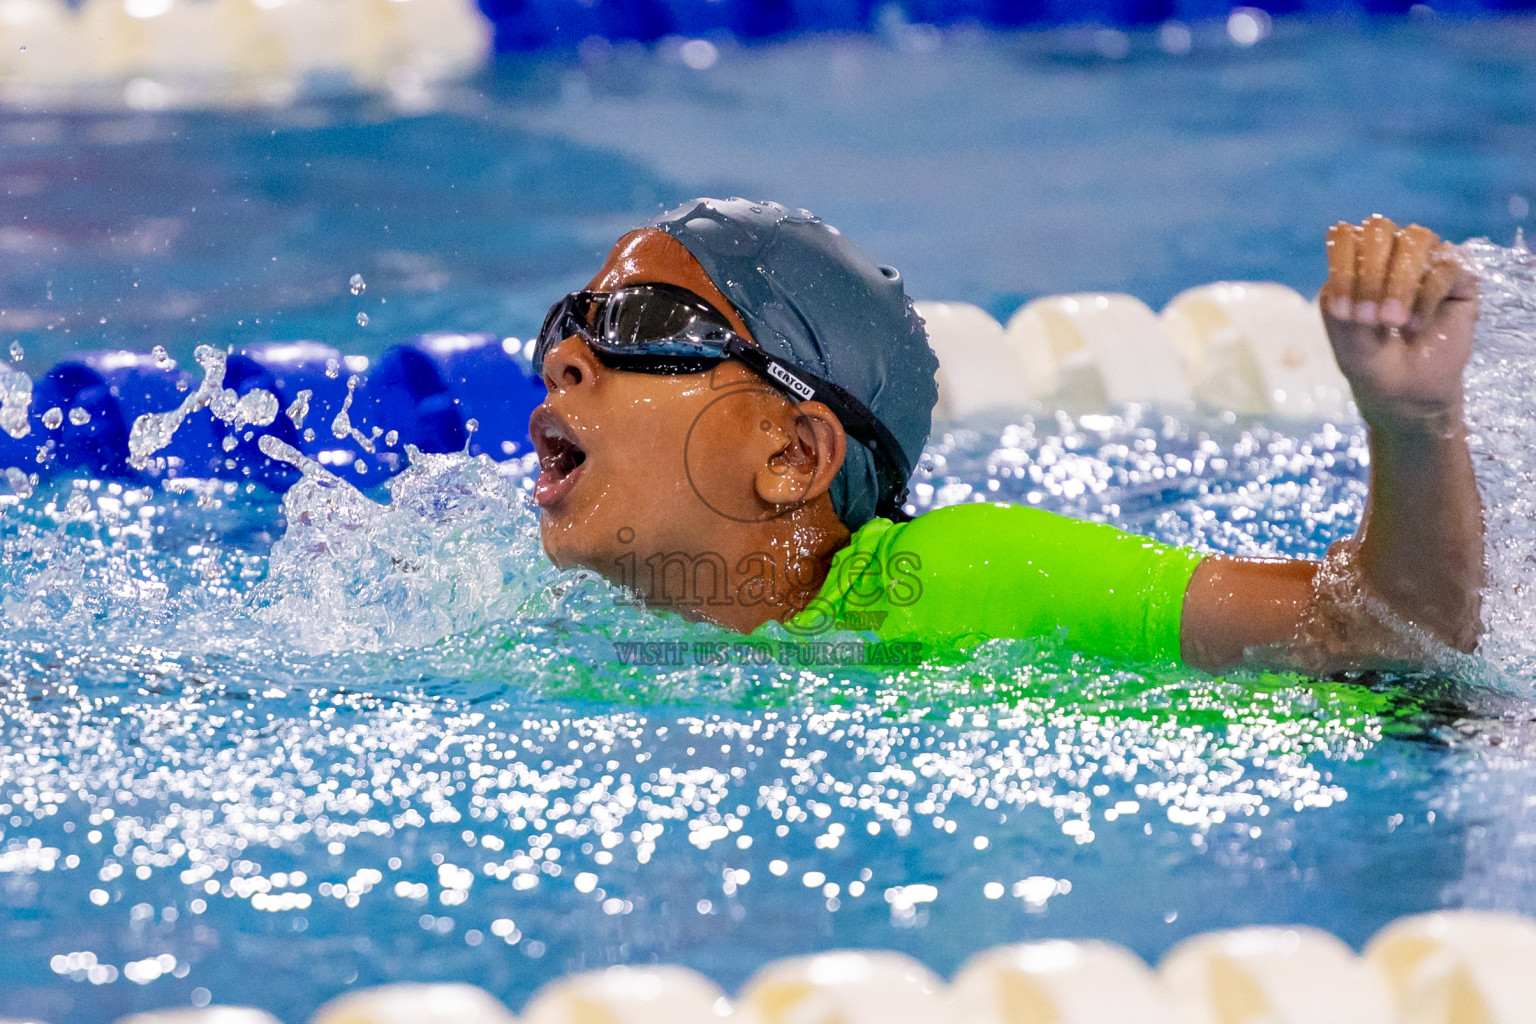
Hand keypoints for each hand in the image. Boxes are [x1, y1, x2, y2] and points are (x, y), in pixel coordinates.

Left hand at [1320, 215, 1477, 430]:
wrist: (1404, 390)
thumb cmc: (1368, 356)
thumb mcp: (1343, 328)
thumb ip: (1341, 293)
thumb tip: (1356, 267)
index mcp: (1356, 259)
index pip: (1345, 235)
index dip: (1342, 266)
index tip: (1341, 311)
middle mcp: (1392, 252)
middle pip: (1381, 229)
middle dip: (1371, 274)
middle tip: (1368, 319)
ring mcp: (1427, 262)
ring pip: (1417, 239)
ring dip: (1400, 281)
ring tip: (1392, 321)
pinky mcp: (1460, 278)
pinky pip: (1447, 266)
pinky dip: (1427, 297)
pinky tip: (1415, 327)